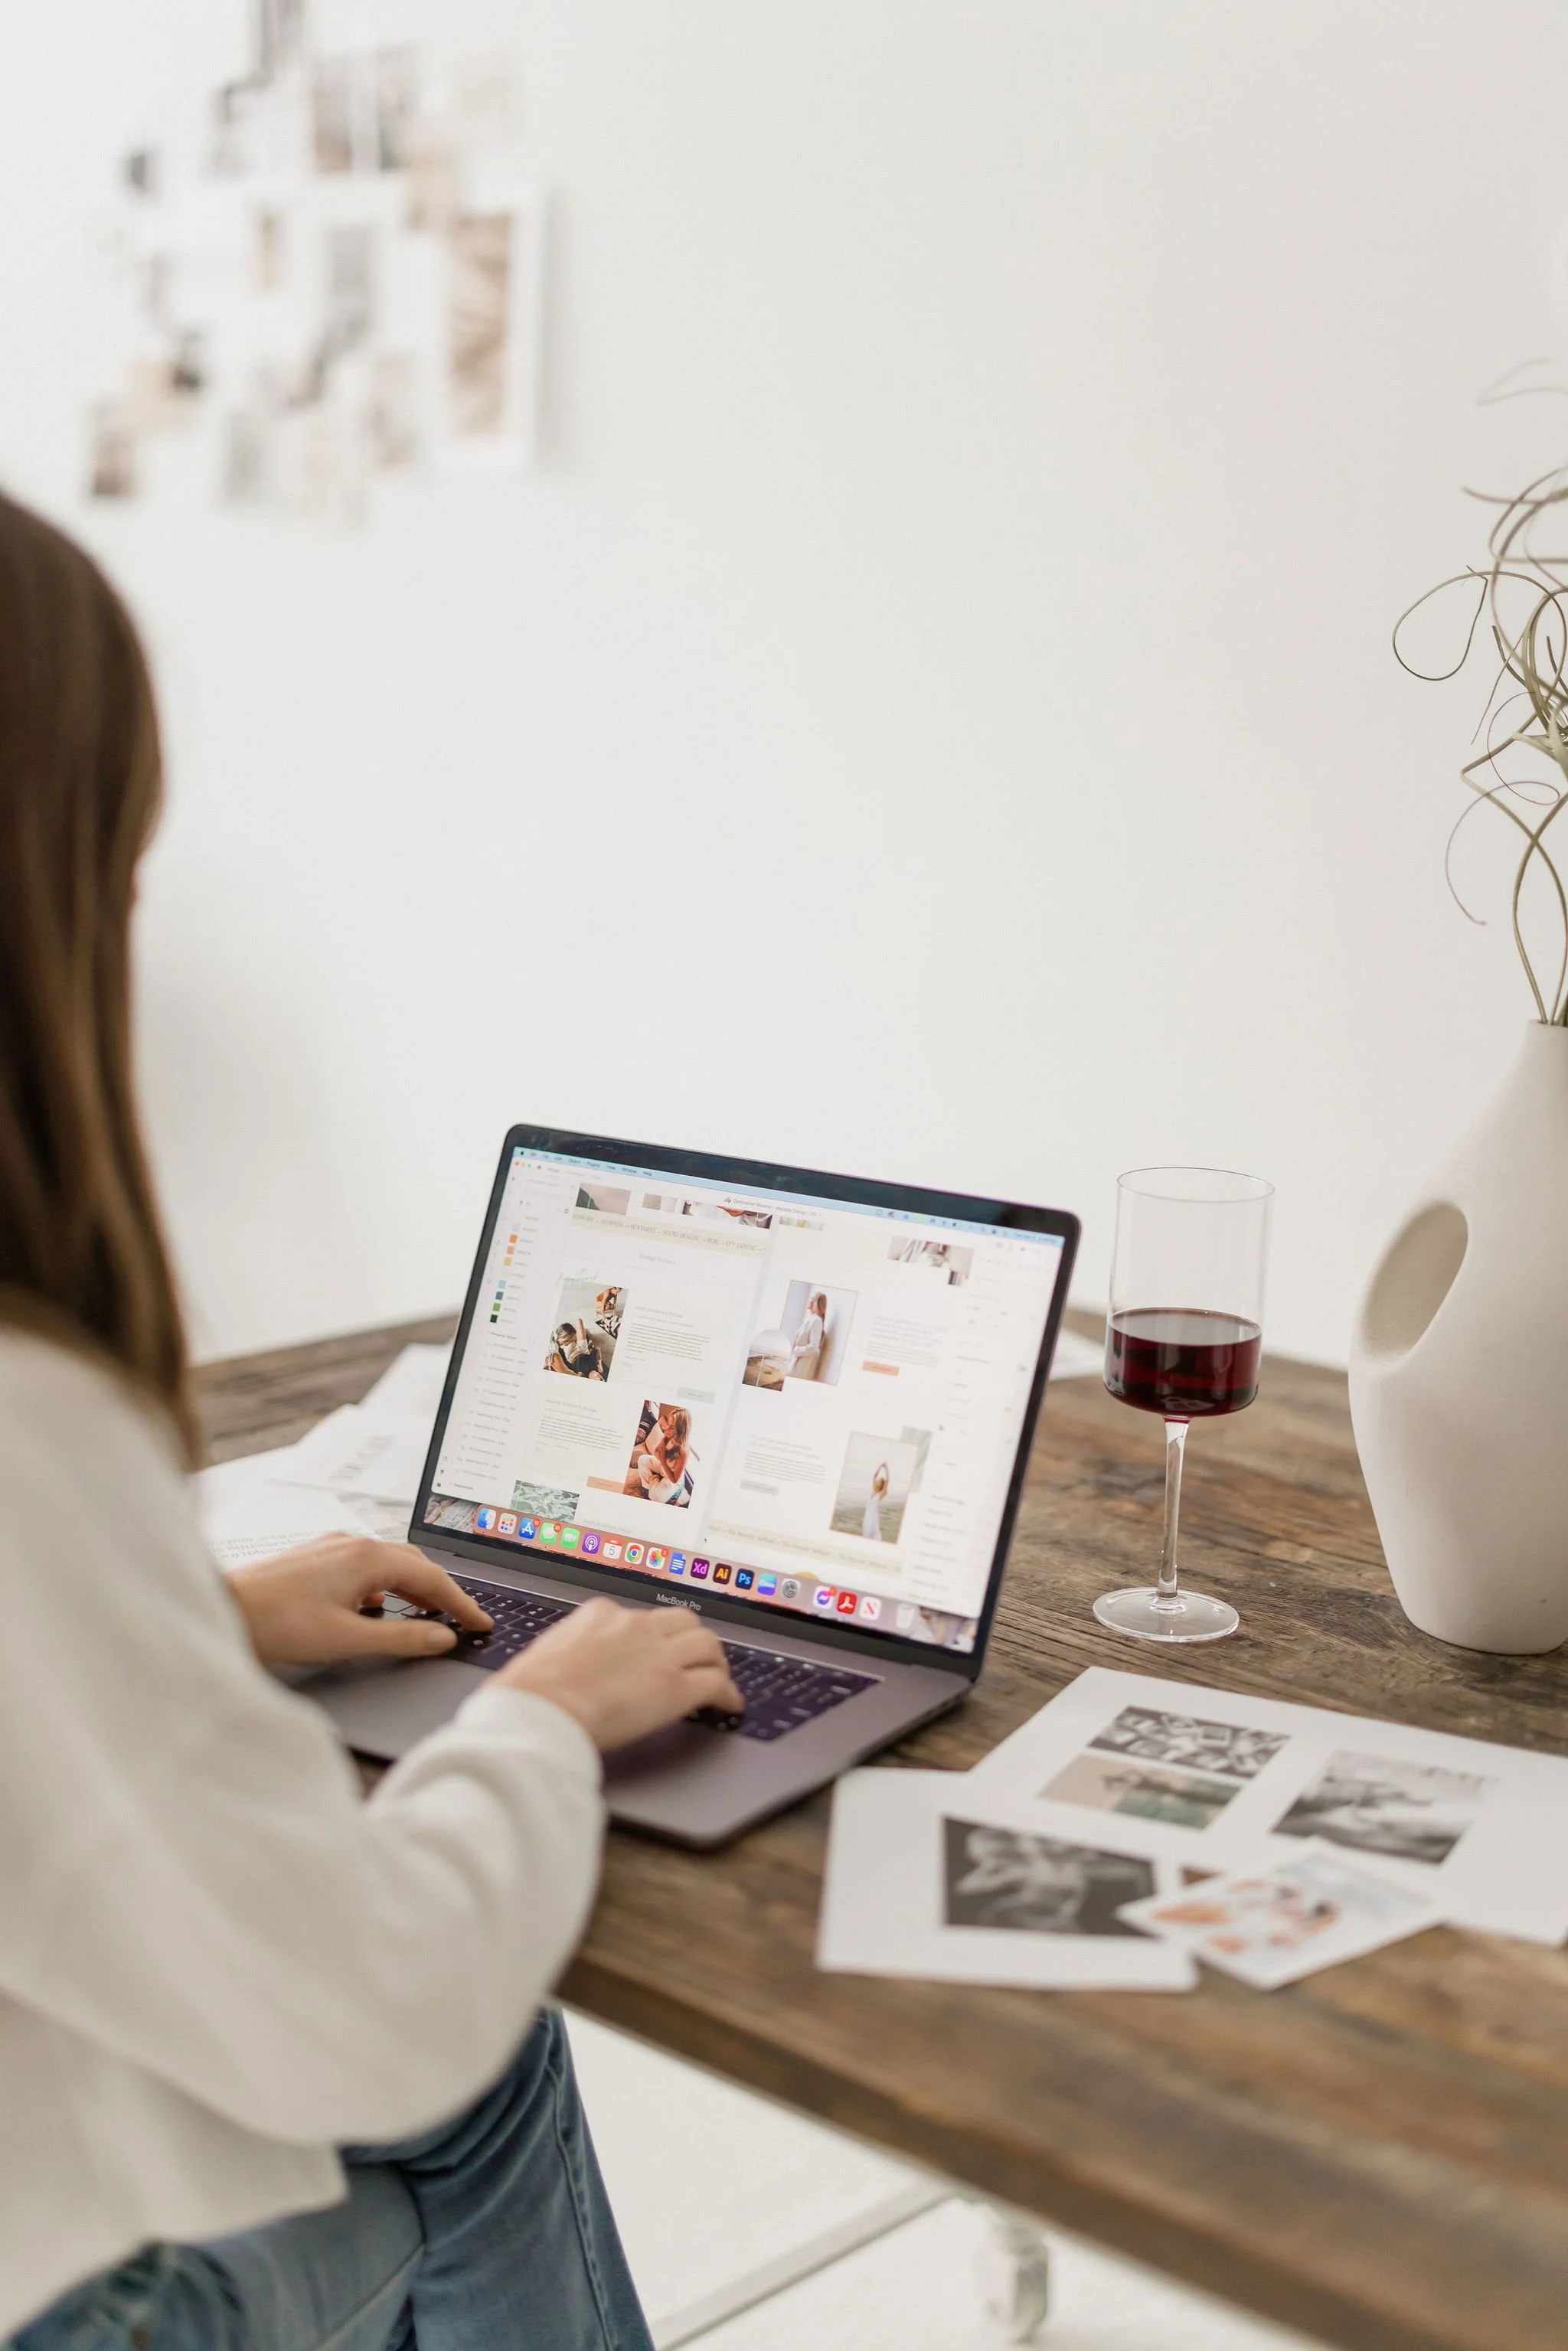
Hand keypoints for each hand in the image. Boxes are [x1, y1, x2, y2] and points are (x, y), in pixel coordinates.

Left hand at [226, 1535, 491, 1667]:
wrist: (222, 1609)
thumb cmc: (275, 1623)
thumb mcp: (347, 1638)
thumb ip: (401, 1637)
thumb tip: (442, 1637)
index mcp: (366, 1557)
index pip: (432, 1578)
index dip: (462, 1603)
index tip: (481, 1623)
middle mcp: (352, 1544)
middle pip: (414, 1564)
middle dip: (442, 1592)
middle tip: (463, 1618)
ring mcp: (332, 1548)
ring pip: (388, 1564)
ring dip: (413, 1587)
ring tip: (428, 1613)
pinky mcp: (315, 1559)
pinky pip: (364, 1567)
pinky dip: (383, 1586)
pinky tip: (376, 1608)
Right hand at [498, 1597, 742, 1751]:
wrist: (539, 1709)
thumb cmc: (529, 1693)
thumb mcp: (547, 1655)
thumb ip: (568, 1653)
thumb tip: (566, 1669)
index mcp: (600, 1614)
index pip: (637, 1617)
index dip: (651, 1636)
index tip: (654, 1649)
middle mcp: (635, 1626)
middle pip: (681, 1621)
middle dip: (691, 1638)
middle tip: (696, 1656)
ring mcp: (659, 1654)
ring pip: (707, 1644)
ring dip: (715, 1660)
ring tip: (718, 1676)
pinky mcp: (676, 1687)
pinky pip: (716, 1684)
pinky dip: (727, 1694)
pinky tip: (729, 1705)